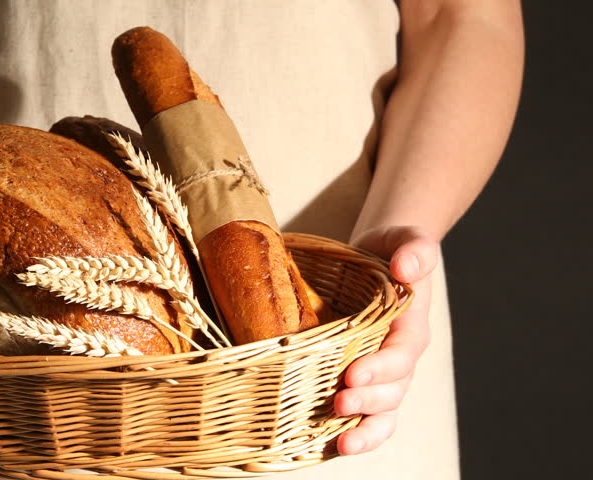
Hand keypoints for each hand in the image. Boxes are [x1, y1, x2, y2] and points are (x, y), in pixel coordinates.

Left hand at [334, 226, 438, 454]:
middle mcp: (398, 359)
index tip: (353, 374)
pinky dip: (348, 432)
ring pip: (381, 413)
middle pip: (392, 391)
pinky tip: (324, 447)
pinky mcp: (359, 380)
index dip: (380, 368)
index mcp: (410, 328)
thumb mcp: (406, 240)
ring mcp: (380, 374)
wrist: (378, 261)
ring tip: (341, 445)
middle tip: (339, 404)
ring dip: (363, 430)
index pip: (401, 354)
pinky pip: (362, 414)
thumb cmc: (391, 251)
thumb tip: (406, 267)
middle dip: (367, 402)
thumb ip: (414, 249)